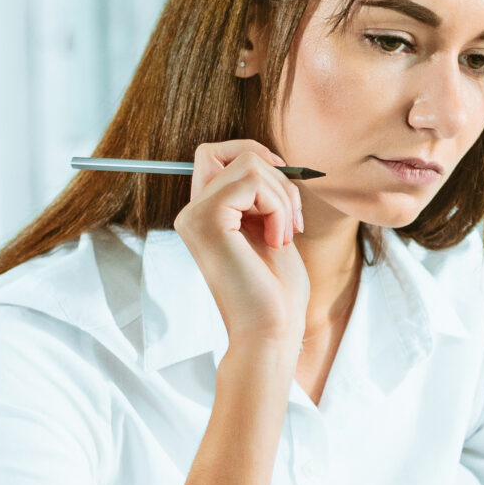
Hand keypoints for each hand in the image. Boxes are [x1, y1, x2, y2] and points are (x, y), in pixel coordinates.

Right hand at [174, 138, 308, 347]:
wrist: (271, 331)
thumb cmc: (276, 291)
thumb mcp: (270, 228)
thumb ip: (259, 194)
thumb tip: (266, 157)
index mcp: (205, 215)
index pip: (216, 154)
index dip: (253, 155)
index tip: (283, 188)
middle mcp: (191, 213)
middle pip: (231, 152)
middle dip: (275, 175)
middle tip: (291, 219)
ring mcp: (195, 216)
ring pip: (247, 163)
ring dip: (283, 196)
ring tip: (285, 235)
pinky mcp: (207, 220)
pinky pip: (252, 181)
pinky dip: (278, 206)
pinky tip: (277, 239)